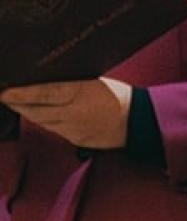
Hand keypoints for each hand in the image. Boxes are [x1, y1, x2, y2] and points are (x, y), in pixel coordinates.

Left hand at [0, 78, 132, 149]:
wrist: (138, 121)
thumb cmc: (120, 96)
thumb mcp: (95, 82)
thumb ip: (71, 84)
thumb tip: (46, 81)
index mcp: (79, 93)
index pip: (43, 93)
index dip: (20, 93)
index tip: (4, 91)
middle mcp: (72, 113)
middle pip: (35, 110)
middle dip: (17, 104)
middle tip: (5, 96)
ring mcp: (73, 128)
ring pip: (41, 121)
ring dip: (28, 113)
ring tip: (17, 104)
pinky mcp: (75, 139)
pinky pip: (53, 130)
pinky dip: (45, 122)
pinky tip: (41, 115)